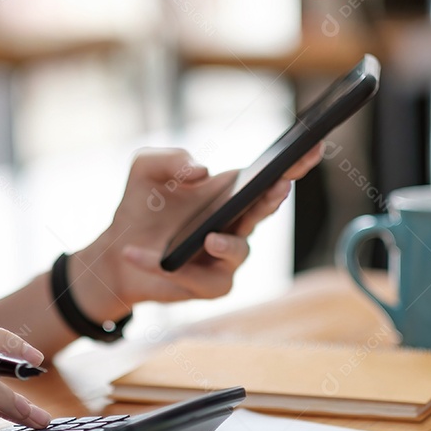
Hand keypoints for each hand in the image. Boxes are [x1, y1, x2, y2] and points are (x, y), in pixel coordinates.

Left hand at [69, 145, 322, 320]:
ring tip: (209, 238)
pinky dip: (168, 268)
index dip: (295, 161)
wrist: (117, 252)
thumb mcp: (145, 170)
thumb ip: (169, 159)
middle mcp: (237, 222)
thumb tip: (201, 172)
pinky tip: (136, 254)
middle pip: (266, 209)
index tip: (313, 145)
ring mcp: (227, 255)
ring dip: (226, 245)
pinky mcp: (210, 285)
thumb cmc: (140, 207)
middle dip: (275, 197)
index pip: (270, 174)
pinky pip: (198, 279)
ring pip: (240, 251)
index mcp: (230, 191)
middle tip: (279, 186)